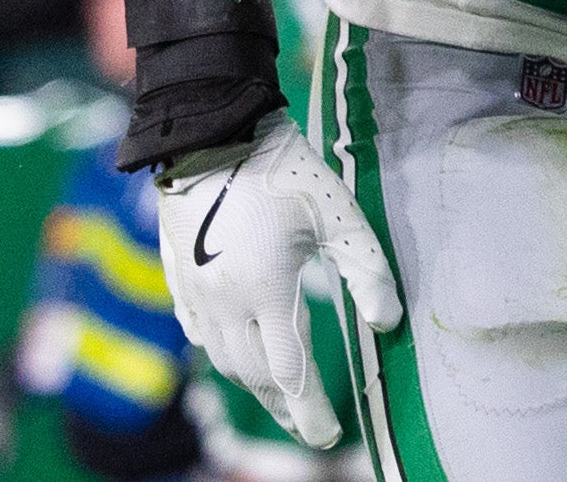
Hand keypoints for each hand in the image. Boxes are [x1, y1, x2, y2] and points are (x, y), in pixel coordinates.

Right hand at [155, 110, 401, 448]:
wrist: (210, 130)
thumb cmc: (285, 169)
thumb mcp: (339, 213)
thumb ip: (366, 270)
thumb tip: (389, 324)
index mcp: (266, 290)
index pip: (290, 372)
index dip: (310, 411)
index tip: (330, 436)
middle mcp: (224, 302)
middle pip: (254, 376)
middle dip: (284, 407)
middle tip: (310, 426)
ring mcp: (195, 292)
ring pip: (223, 359)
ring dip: (253, 385)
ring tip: (281, 398)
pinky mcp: (177, 277)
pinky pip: (197, 334)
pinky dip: (222, 354)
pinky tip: (236, 356)